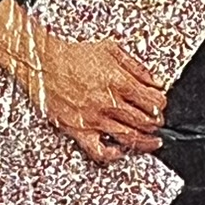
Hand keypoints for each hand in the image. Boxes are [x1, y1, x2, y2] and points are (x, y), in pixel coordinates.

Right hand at [0, 0, 165, 164]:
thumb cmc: (72, 55)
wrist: (43, 62)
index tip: (160, 105)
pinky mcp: (79, 129)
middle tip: (157, 124)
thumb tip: (157, 82)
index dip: (161, 105)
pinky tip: (119, 150)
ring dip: (145, 141)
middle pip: (146, 121)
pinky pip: (99, 150)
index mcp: (119, 82)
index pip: (154, 101)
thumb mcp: (110, 50)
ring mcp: (95, 118)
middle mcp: (109, 102)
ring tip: (151, 142)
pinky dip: (113, 154)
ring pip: (129, 137)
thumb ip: (137, 67)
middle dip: (156, 124)